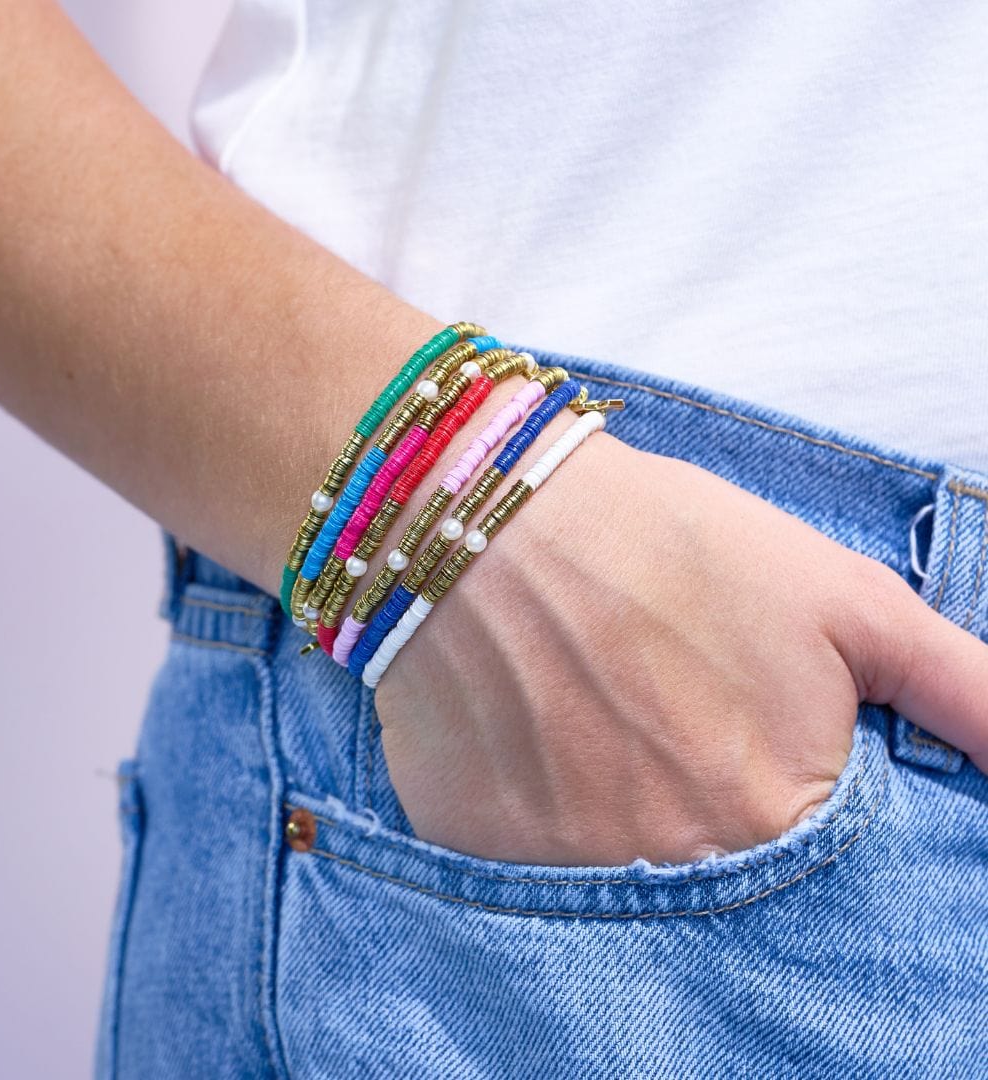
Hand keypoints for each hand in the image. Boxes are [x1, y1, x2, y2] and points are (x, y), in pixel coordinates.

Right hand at [372, 428, 987, 865]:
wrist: (495, 509)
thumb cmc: (672, 542)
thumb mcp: (844, 601)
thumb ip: (962, 692)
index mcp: (771, 821)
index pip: (811, 866)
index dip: (779, 786)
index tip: (736, 729)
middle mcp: (664, 870)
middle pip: (708, 874)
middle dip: (697, 800)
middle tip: (660, 712)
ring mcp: (554, 870)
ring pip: (612, 873)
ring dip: (613, 808)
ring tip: (593, 713)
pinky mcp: (470, 845)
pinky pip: (518, 863)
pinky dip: (530, 810)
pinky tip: (529, 731)